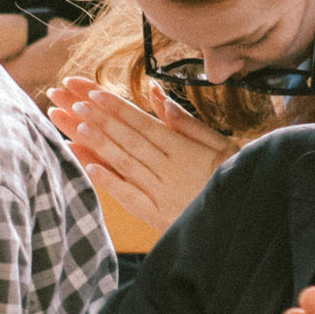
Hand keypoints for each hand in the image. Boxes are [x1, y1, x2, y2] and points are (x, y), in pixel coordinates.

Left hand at [47, 79, 235, 231]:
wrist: (246, 220)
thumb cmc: (234, 176)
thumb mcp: (218, 145)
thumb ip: (186, 122)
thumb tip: (156, 93)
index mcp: (183, 150)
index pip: (142, 124)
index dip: (116, 108)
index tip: (90, 93)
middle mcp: (169, 169)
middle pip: (126, 139)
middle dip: (95, 118)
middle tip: (68, 101)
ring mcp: (162, 193)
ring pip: (125, 163)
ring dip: (98, 144)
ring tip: (75, 125)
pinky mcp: (158, 216)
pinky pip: (130, 197)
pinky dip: (109, 182)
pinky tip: (89, 168)